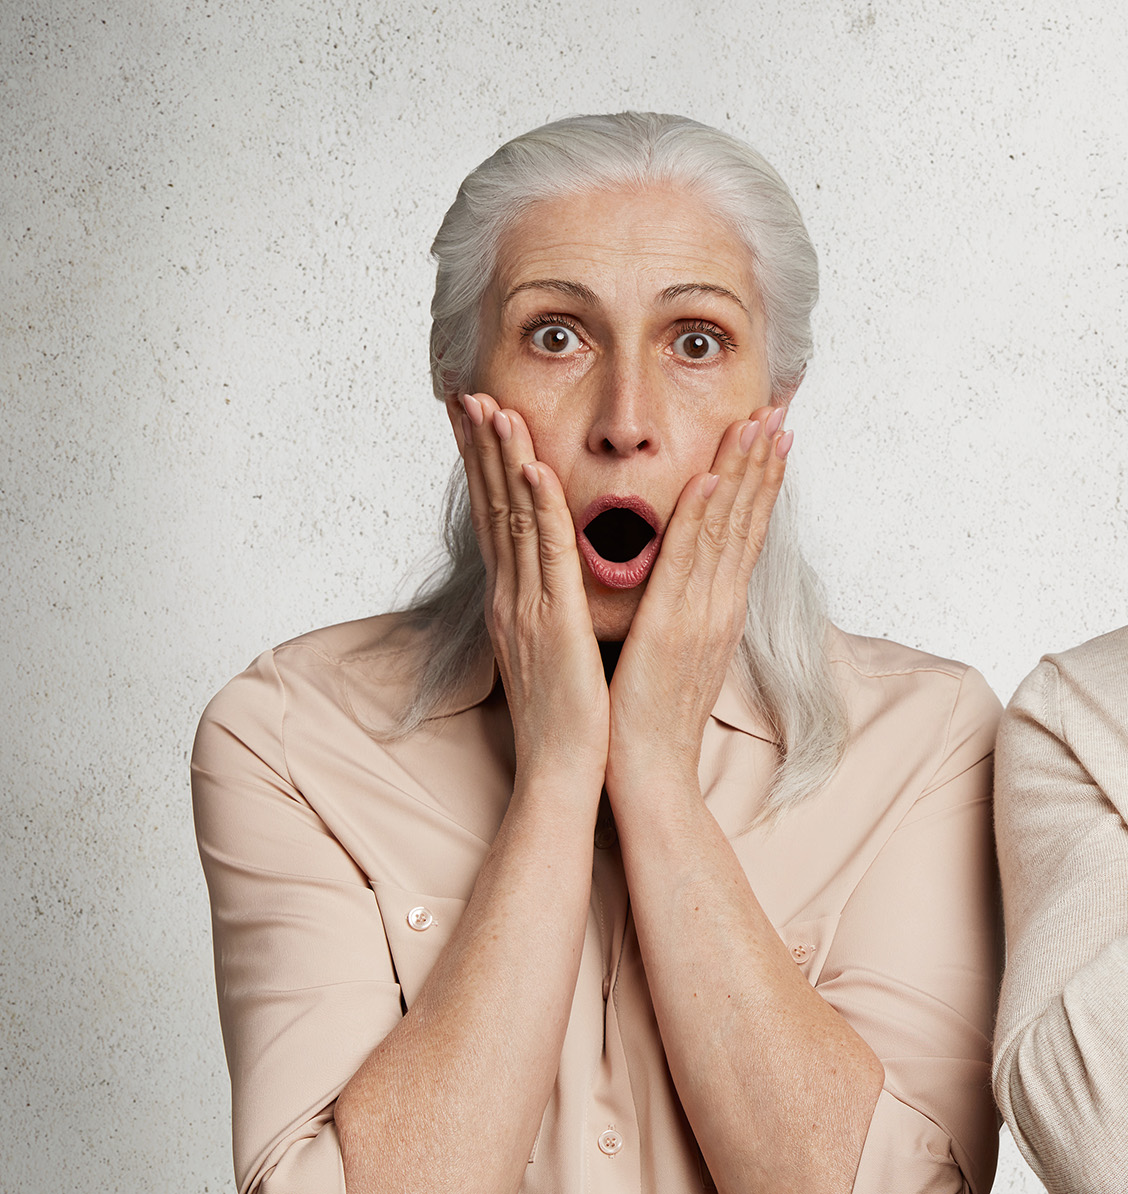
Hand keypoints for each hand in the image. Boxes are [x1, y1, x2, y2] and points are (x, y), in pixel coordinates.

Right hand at [448, 392, 609, 788]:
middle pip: (490, 507)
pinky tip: (535, 468)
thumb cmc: (569, 716)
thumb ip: (551, 607)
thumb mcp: (554, 648)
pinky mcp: (553, 623)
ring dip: (503, 460)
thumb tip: (555, 580)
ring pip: (511, 520)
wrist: (567, 773)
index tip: (474, 419)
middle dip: (478, 448)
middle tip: (465, 393)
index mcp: (515, 601)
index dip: (483, 466)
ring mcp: (526, 608)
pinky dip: (538, 509)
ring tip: (492, 406)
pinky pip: (544, 557)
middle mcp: (510, 596)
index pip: (495, 519)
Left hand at [605, 404, 791, 790]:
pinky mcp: (673, 626)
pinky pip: (687, 561)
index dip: (762, 481)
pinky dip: (699, 516)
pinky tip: (706, 477)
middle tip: (778, 410)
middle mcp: (722, 604)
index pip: (747, 531)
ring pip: (726, 529)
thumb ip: (685, 609)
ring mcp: (703, 613)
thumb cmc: (652, 715)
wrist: (650, 768)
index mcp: (720, 608)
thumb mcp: (677, 651)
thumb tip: (686, 580)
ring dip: (742, 471)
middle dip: (763, 461)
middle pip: (748, 518)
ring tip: (756, 423)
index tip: (774, 437)